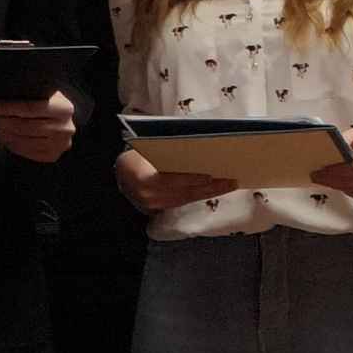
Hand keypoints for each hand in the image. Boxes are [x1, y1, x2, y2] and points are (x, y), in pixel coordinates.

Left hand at [0, 91, 76, 164]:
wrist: (64, 120)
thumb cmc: (48, 102)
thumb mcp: (43, 92)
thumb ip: (26, 93)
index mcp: (64, 108)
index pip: (28, 108)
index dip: (3, 108)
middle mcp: (65, 128)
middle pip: (22, 126)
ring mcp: (60, 144)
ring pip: (21, 140)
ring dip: (0, 132)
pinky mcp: (52, 156)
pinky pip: (24, 151)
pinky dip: (9, 143)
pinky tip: (0, 135)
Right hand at [116, 149, 236, 213]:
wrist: (121, 173)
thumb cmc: (137, 154)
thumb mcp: (145, 148)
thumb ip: (164, 148)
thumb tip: (195, 143)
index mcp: (141, 178)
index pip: (168, 180)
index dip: (189, 179)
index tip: (209, 176)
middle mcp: (147, 196)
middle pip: (184, 192)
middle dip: (209, 187)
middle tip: (231, 180)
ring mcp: (154, 205)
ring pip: (187, 198)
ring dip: (210, 192)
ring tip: (229, 184)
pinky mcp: (161, 209)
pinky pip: (184, 201)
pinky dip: (201, 194)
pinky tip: (215, 189)